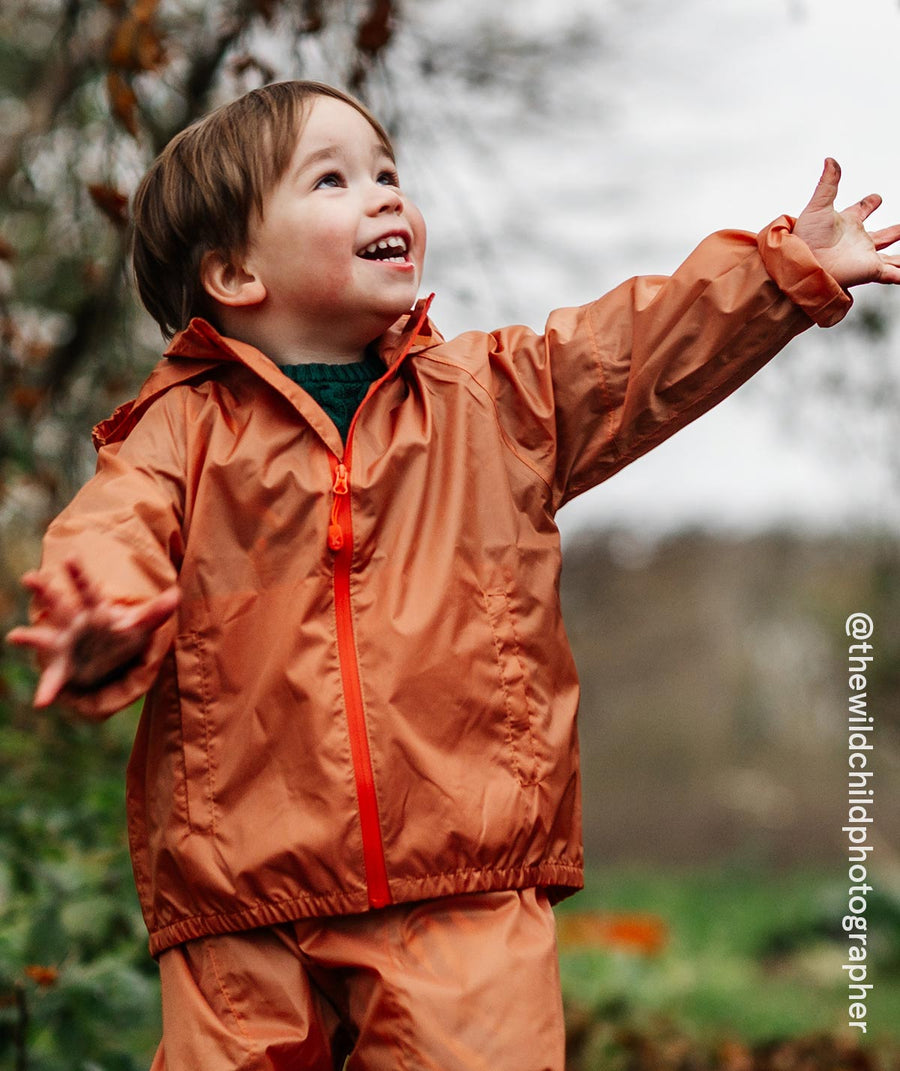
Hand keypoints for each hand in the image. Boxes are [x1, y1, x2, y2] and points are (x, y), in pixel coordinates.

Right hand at [6, 557, 179, 707]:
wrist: (110, 662)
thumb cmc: (124, 638)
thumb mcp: (142, 626)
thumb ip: (157, 612)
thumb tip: (177, 594)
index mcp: (95, 612)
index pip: (89, 590)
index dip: (80, 575)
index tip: (70, 557)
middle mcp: (76, 625)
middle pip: (60, 604)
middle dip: (46, 591)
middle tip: (29, 576)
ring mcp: (65, 646)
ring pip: (45, 637)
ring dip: (30, 637)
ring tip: (14, 636)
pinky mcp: (63, 669)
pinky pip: (53, 680)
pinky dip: (47, 691)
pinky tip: (42, 703)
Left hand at [793, 158, 899, 288]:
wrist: (801, 262)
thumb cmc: (804, 237)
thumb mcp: (818, 206)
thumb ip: (828, 184)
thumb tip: (830, 161)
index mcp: (847, 223)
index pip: (861, 210)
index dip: (869, 203)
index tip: (876, 198)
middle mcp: (857, 241)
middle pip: (881, 236)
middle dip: (893, 232)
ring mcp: (864, 256)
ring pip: (891, 258)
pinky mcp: (869, 270)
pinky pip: (891, 274)